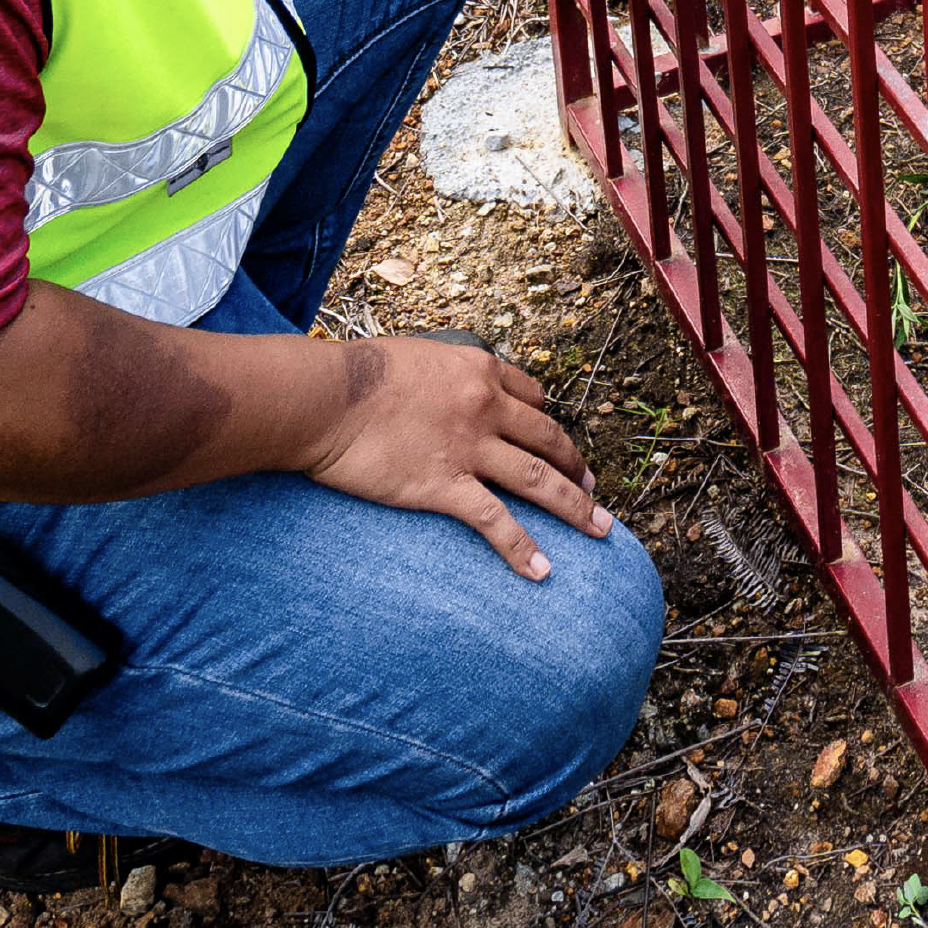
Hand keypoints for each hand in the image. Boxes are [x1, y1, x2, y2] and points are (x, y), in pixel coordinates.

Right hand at [297, 334, 611, 579]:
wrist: (328, 398)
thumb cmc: (359, 373)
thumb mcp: (416, 356)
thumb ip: (443, 374)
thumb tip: (445, 388)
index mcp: (479, 371)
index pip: (532, 397)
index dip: (547, 422)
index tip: (556, 442)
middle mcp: (486, 406)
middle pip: (547, 437)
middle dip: (575, 464)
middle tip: (591, 486)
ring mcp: (470, 447)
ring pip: (537, 479)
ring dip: (574, 505)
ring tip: (600, 529)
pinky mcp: (445, 485)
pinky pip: (495, 521)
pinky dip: (521, 547)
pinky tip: (541, 570)